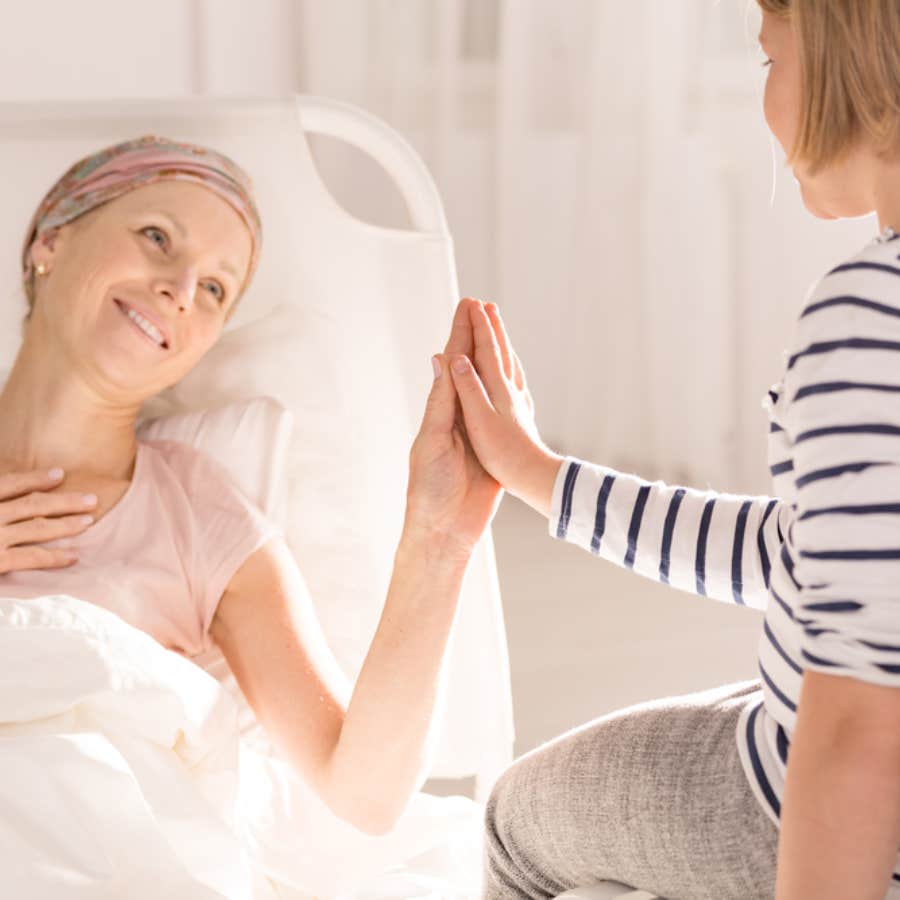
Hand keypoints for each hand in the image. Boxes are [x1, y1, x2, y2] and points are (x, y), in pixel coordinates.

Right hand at [0, 468, 95, 573]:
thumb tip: (12, 503)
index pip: (9, 484)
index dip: (35, 479)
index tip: (60, 474)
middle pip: (32, 504)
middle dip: (65, 502)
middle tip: (92, 499)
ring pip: (37, 527)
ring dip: (66, 524)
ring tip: (89, 521)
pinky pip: (31, 557)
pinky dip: (54, 556)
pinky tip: (73, 556)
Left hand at [403, 301, 503, 559]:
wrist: (445, 530)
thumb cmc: (430, 490)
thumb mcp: (433, 443)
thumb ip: (441, 404)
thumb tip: (440, 360)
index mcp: (440, 413)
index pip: (451, 365)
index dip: (460, 334)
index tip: (467, 305)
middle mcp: (456, 418)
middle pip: (467, 369)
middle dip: (474, 337)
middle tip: (482, 305)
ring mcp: (475, 433)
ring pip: (484, 388)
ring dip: (490, 359)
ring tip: (496, 334)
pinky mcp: (491, 450)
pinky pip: (498, 415)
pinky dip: (503, 395)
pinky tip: (509, 384)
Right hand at [447, 300, 563, 517]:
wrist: (533, 476)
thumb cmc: (504, 453)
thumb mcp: (479, 420)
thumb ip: (467, 387)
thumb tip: (455, 357)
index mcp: (497, 389)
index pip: (486, 350)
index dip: (478, 326)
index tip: (472, 303)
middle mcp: (510, 391)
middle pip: (501, 351)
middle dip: (492, 328)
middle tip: (487, 306)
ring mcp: (518, 403)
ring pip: (510, 365)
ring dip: (502, 344)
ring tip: (499, 330)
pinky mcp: (521, 416)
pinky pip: (515, 382)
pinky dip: (510, 368)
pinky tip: (511, 373)